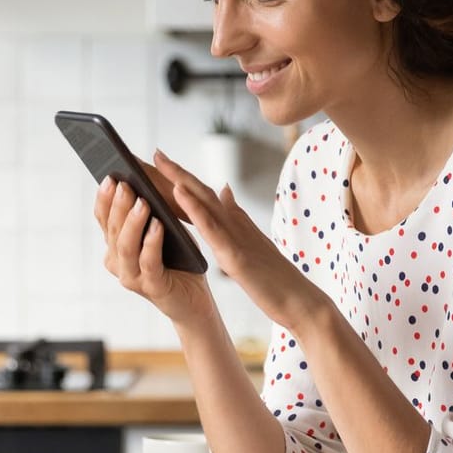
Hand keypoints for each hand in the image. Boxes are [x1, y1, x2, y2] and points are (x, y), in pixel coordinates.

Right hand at [93, 174, 213, 323]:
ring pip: (126, 246)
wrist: (195, 299)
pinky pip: (148, 262)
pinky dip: (152, 242)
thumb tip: (141, 177)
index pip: (103, 218)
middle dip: (119, 205)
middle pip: (112, 229)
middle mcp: (118, 262)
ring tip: (143, 201)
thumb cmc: (179, 260)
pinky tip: (159, 225)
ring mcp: (132, 277)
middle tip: (126, 184)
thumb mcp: (163, 229)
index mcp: (116, 246)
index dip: (104, 198)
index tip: (110, 177)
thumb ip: (150, 210)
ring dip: (133, 222)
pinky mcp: (152, 287)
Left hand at [153, 150, 330, 332]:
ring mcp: (236, 237)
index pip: (204, 195)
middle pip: (201, 191)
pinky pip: (211, 228)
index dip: (182, 178)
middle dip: (176, 171)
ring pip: (204, 202)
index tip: (161, 162)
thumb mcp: (251, 241)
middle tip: (153, 152)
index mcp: (235, 222)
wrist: (299, 300)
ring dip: (181, 180)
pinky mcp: (236, 255)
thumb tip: (224, 188)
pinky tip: (178, 193)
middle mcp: (235, 223)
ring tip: (160, 161)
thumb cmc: (275, 277)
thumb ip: (236, 215)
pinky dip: (194, 208)